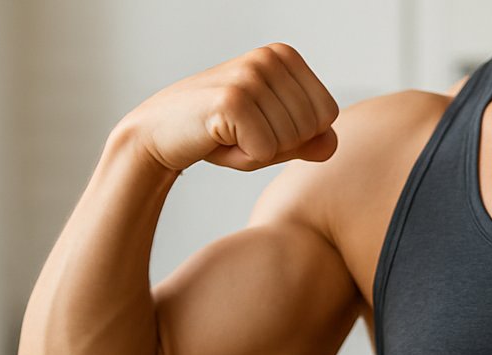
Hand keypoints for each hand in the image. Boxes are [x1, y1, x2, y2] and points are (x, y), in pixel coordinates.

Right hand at [119, 43, 339, 171]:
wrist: (160, 134)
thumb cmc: (219, 134)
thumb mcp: (272, 137)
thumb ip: (307, 140)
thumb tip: (331, 143)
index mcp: (284, 56)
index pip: (328, 115)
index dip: (296, 136)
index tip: (260, 126)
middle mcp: (269, 57)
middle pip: (312, 129)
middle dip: (279, 146)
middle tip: (241, 133)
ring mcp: (250, 75)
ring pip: (290, 142)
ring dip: (259, 153)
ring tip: (229, 136)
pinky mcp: (233, 100)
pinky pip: (265, 152)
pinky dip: (243, 159)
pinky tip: (218, 140)